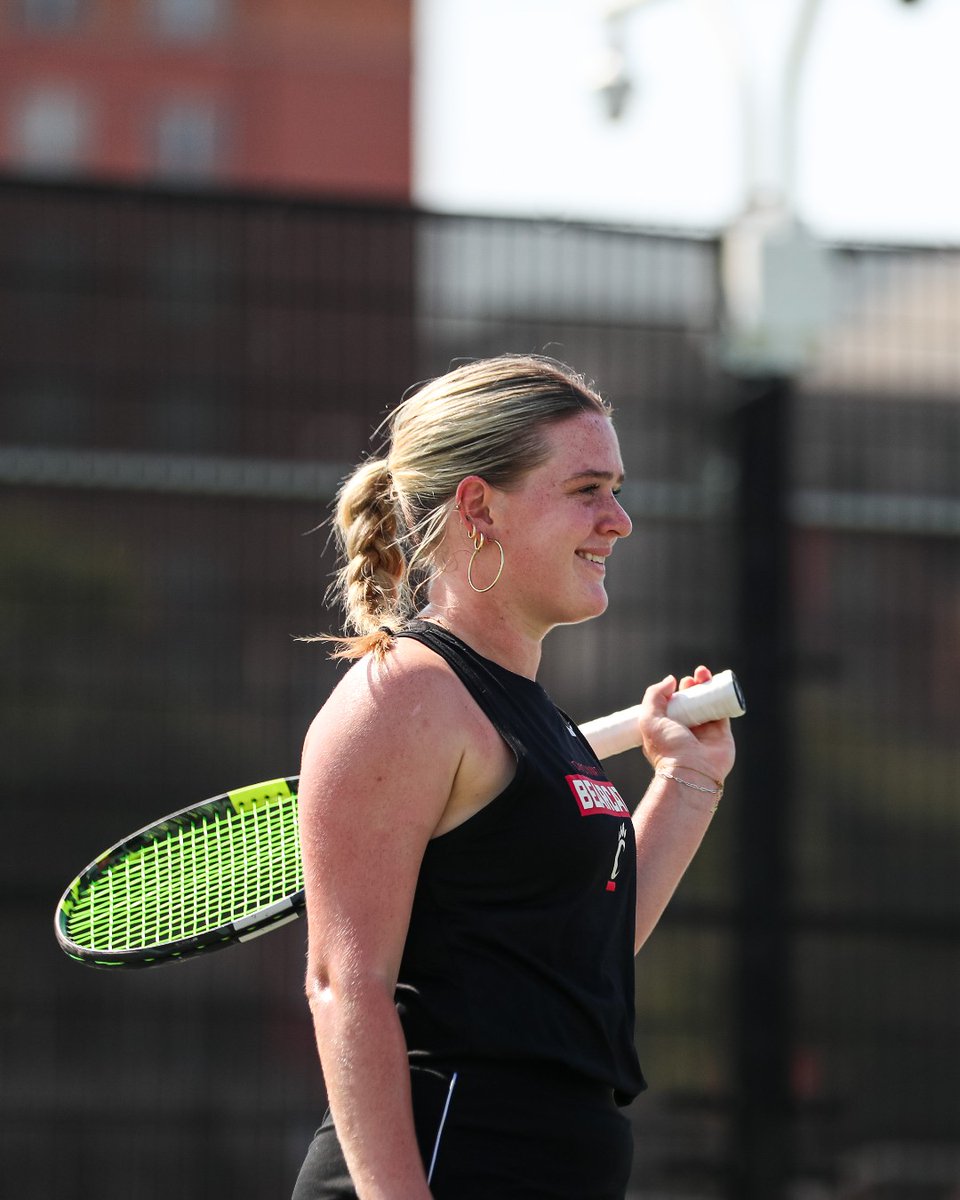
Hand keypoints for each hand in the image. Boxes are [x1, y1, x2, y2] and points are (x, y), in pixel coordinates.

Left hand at [638, 666, 735, 783]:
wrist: (690, 772)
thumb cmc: (667, 748)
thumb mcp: (649, 718)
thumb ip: (654, 696)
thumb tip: (670, 680)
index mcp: (667, 728)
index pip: (672, 705)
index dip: (675, 691)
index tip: (677, 682)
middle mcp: (686, 730)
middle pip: (691, 702)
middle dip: (692, 686)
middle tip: (693, 678)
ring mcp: (704, 732)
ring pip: (708, 704)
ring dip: (707, 687)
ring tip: (704, 674)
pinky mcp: (721, 734)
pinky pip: (724, 711)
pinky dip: (724, 697)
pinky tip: (721, 684)